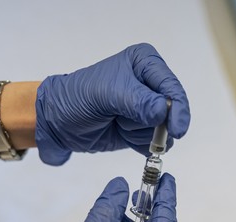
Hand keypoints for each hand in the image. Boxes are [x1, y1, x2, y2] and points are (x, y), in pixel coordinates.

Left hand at [35, 43, 190, 164]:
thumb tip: (163, 111)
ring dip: (141, 134)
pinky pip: (155, 144)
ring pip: (164, 130)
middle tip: (128, 125)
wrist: (58, 121)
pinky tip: (121, 134)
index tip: (176, 129)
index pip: (172, 87)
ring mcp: (147, 108)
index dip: (178, 109)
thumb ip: (137, 101)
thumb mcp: (106, 94)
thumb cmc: (78, 97)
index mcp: (145, 63)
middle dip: (154, 124)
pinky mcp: (141, 129)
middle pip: (173, 111)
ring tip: (118, 123)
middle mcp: (150, 84)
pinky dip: (139, 144)